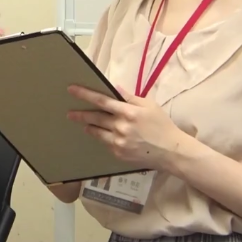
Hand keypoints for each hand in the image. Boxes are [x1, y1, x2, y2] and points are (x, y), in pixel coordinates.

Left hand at [67, 84, 181, 170]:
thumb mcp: (149, 106)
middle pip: (95, 117)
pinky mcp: (119, 154)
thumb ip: (130, 97)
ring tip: (83, 124)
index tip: (72, 90)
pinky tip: (102, 135)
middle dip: (80, 114)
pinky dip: (103, 137)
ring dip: (88, 127)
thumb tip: (114, 87)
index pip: (102, 101)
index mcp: (128, 112)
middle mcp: (121, 127)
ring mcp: (118, 142)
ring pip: (97, 132)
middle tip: (70, 112)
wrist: (171, 151)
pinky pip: (106, 143)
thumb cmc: (162, 125)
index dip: (86, 94)